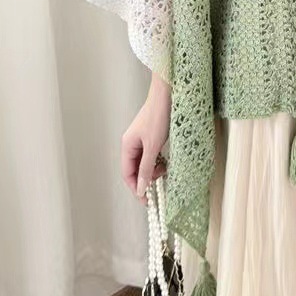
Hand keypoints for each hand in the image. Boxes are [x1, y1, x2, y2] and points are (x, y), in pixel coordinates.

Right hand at [121, 73, 171, 203]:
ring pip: (145, 161)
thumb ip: (146, 168)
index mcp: (127, 145)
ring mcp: (141, 138)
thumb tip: (140, 189)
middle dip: (146, 177)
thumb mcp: (153, 146)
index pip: (127, 174)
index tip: (147, 201)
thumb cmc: (159, 117)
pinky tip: (166, 159)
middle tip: (160, 180)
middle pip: (135, 168)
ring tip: (165, 168)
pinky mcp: (151, 134)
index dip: (135, 188)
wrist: (168, 94)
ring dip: (153, 168)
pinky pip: (152, 153)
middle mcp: (131, 142)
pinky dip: (158, 159)